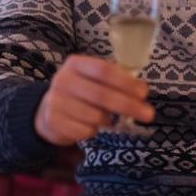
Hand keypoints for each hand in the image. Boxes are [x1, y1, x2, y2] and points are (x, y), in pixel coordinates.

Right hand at [34, 54, 154, 145]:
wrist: (47, 112)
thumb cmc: (79, 93)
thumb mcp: (92, 79)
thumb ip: (114, 80)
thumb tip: (141, 91)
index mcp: (75, 64)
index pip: (104, 70)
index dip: (126, 82)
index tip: (144, 93)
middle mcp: (63, 80)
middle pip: (102, 95)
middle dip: (129, 106)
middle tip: (148, 114)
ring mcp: (55, 101)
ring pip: (95, 116)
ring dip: (108, 120)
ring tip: (106, 118)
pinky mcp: (53, 121)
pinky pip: (85, 131)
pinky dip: (93, 131)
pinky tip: (89, 125)